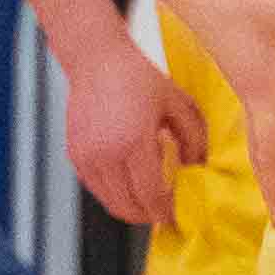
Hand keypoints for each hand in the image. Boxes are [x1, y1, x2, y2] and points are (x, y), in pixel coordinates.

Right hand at [61, 36, 206, 231]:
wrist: (96, 59)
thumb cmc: (136, 76)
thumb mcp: (176, 103)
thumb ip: (194, 137)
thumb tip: (200, 166)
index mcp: (133, 142)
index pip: (151, 195)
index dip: (165, 211)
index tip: (177, 214)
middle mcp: (105, 154)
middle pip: (128, 206)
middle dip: (149, 215)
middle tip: (165, 211)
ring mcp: (86, 157)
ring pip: (110, 202)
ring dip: (131, 207)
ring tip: (149, 198)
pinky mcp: (75, 155)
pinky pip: (96, 189)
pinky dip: (114, 194)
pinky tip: (130, 182)